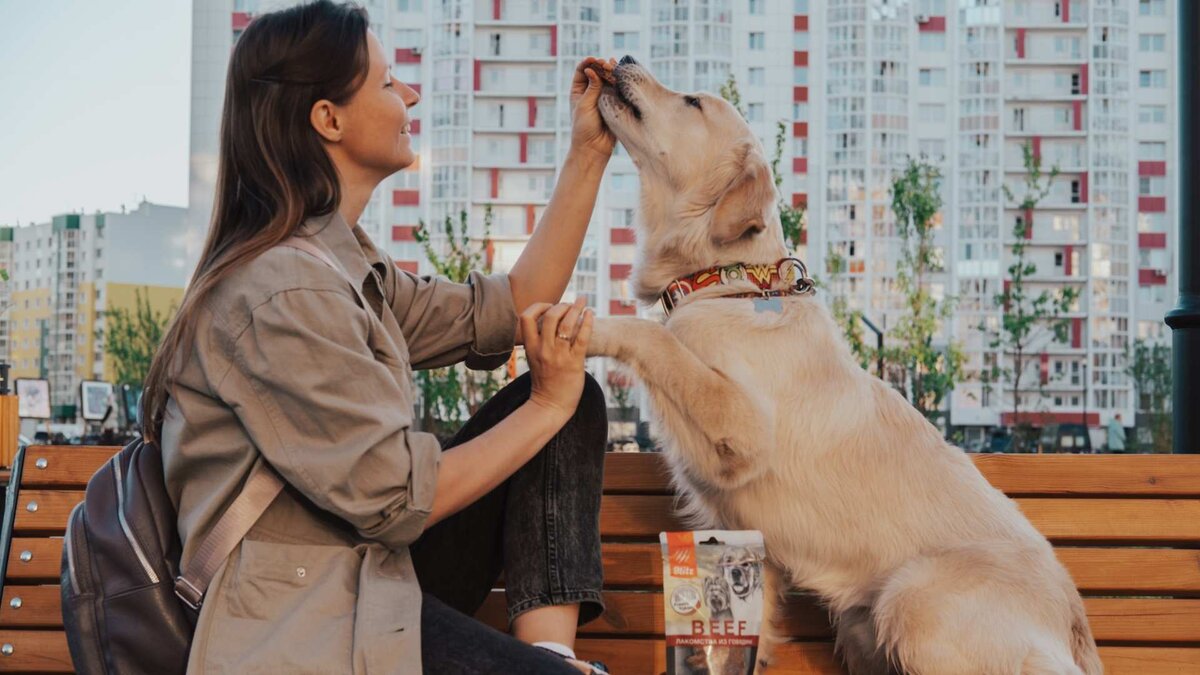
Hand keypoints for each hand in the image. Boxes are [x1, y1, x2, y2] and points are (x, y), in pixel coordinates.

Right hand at [520, 298, 593, 423]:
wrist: (550, 405)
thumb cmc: (544, 380)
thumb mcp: (534, 358)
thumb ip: (539, 340)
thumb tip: (552, 318)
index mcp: (530, 347)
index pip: (526, 317)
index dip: (538, 306)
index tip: (549, 307)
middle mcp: (543, 349)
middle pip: (550, 315)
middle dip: (563, 305)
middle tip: (571, 304)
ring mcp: (559, 356)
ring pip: (567, 324)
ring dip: (576, 309)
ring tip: (583, 303)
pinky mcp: (574, 363)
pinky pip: (582, 337)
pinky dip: (588, 322)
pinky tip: (590, 314)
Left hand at [569, 57, 616, 162]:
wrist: (594, 147)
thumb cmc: (584, 127)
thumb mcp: (584, 105)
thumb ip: (591, 87)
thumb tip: (592, 69)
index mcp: (578, 90)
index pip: (582, 71)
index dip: (587, 63)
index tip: (593, 60)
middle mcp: (590, 91)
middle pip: (596, 72)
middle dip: (601, 65)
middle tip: (606, 64)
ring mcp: (603, 96)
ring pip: (608, 79)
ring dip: (611, 71)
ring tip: (613, 66)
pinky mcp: (614, 103)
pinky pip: (617, 89)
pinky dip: (619, 81)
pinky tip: (621, 73)